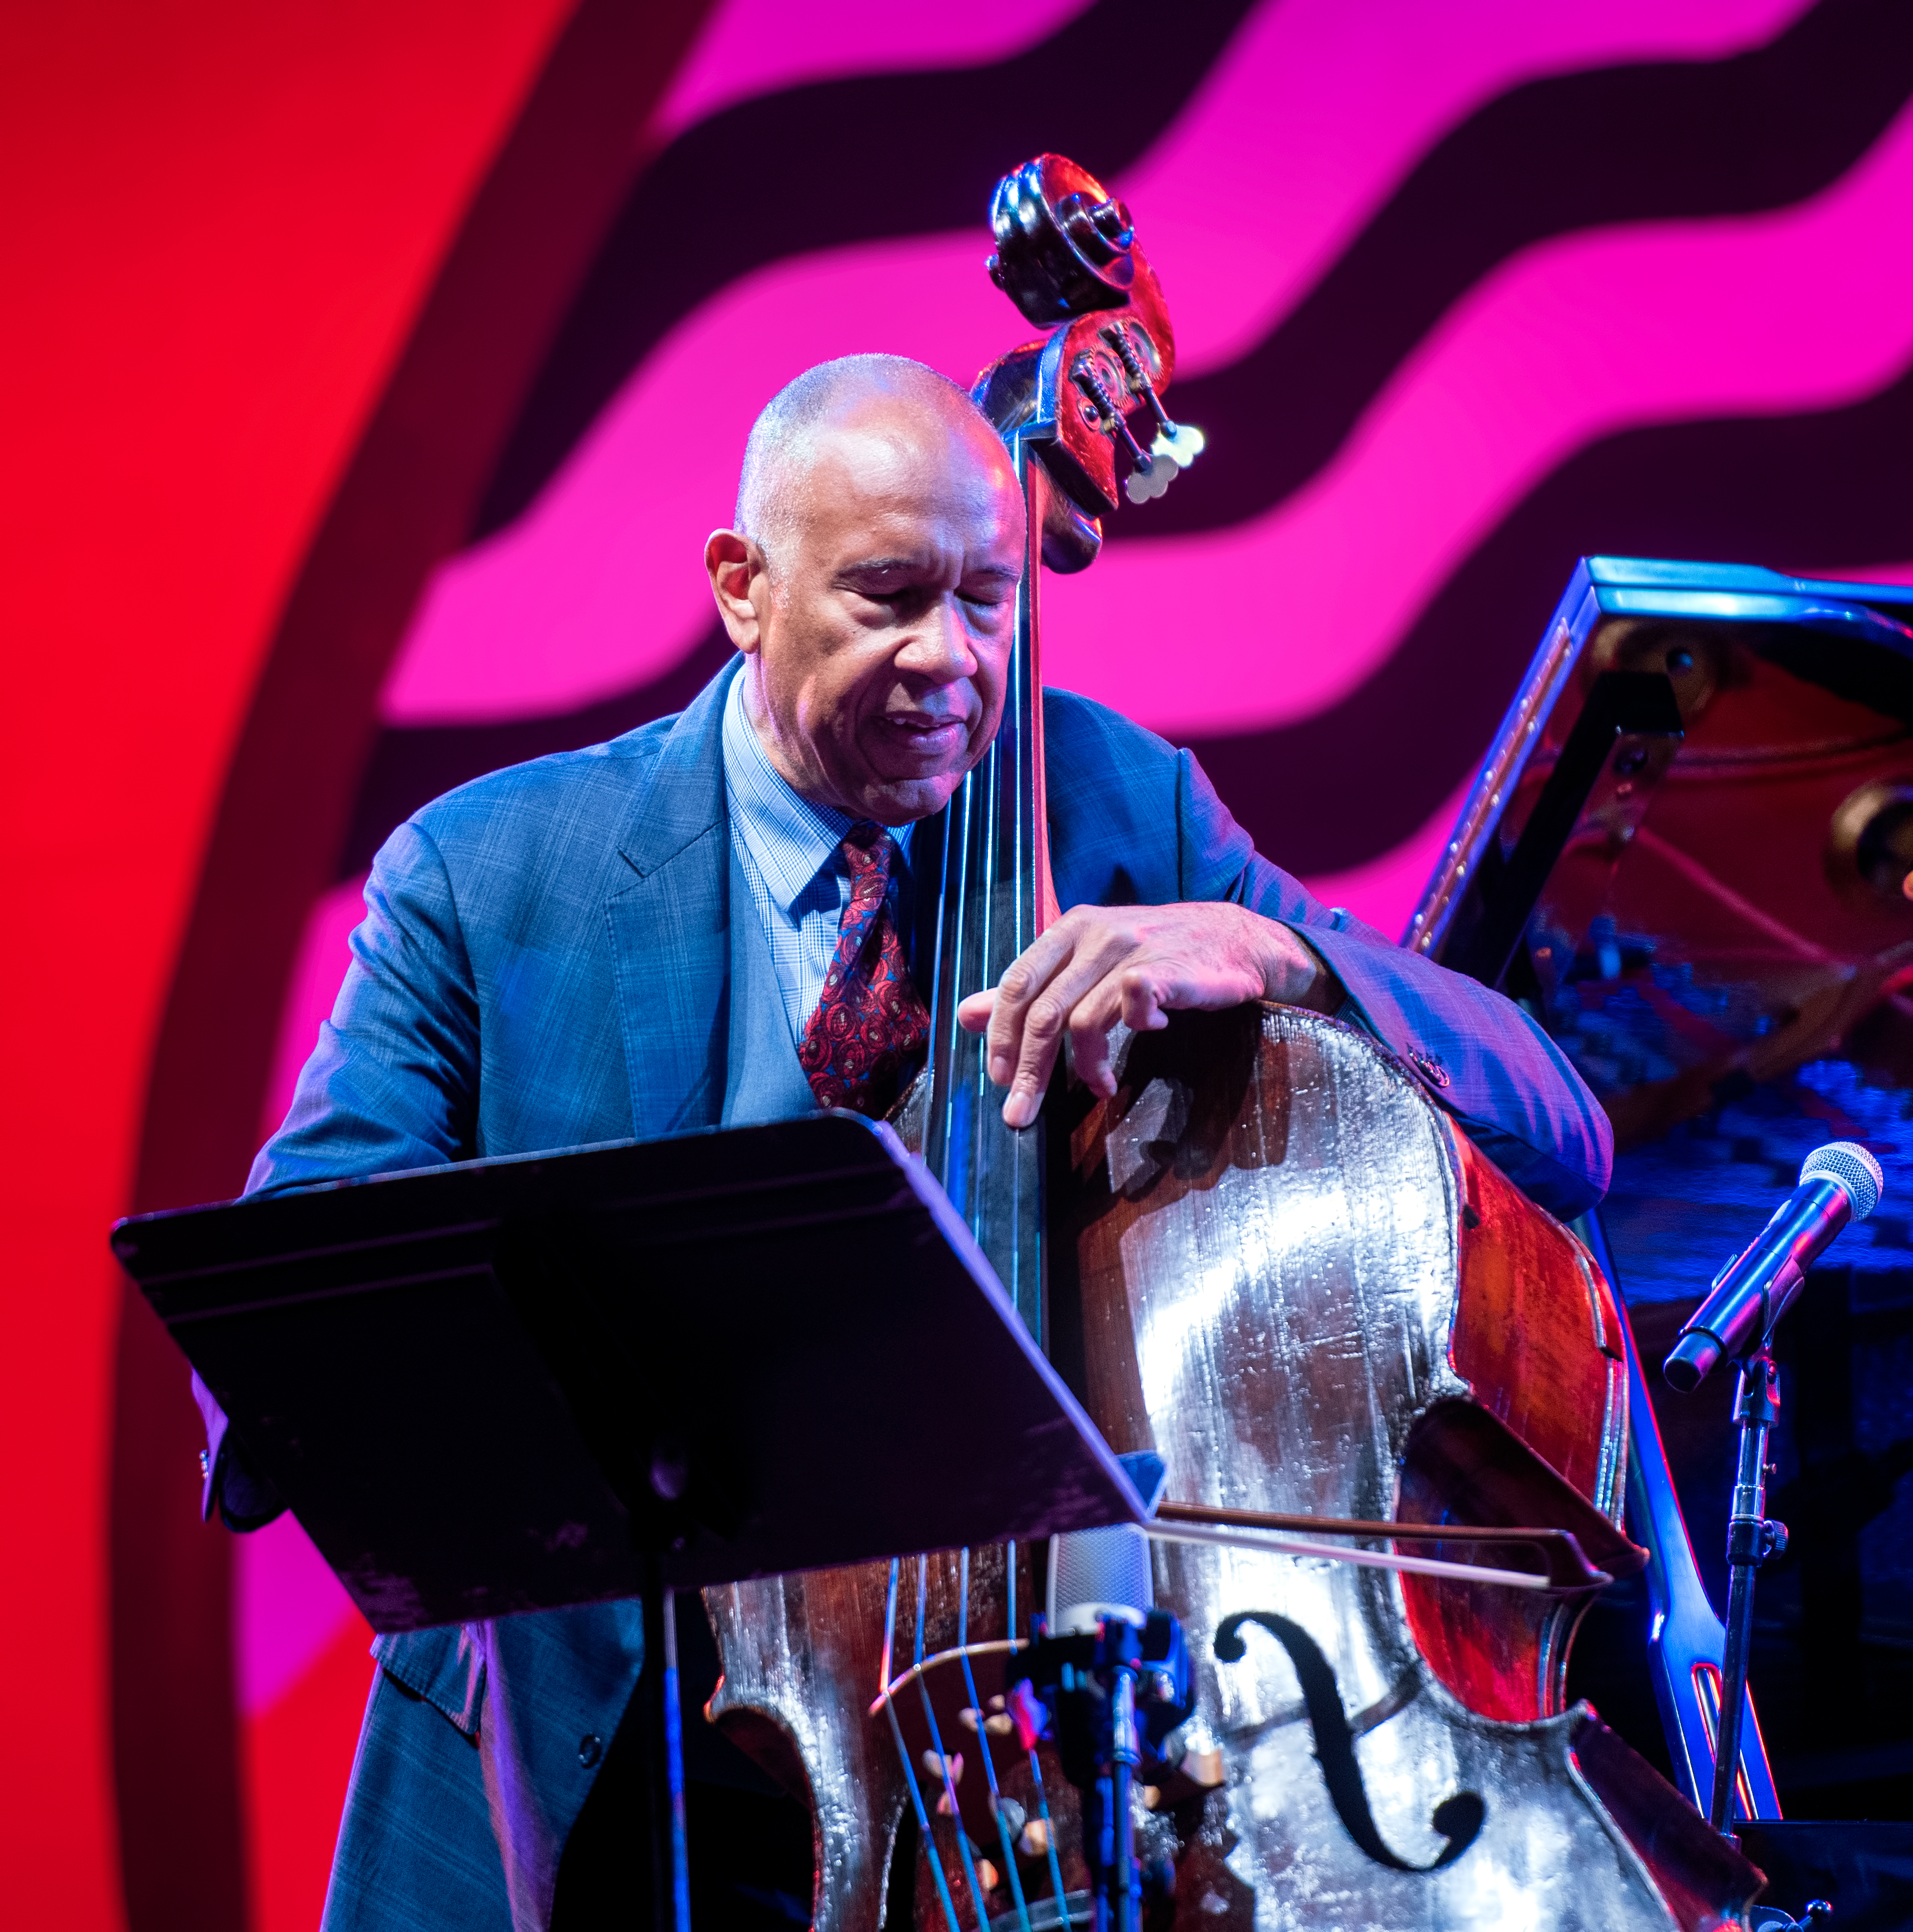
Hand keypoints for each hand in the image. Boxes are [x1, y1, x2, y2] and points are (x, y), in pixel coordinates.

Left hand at [954, 902, 1339, 1127]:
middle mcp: (1095, 935)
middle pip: (1042, 1010)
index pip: (1016, 984)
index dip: (1002, 1037)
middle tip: (1022, 1112)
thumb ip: (1030, 990)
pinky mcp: (1171, 968)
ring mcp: (1133, 949)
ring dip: (1084, 1065)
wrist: (1233, 936)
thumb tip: (968, 1016)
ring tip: (1098, 1085)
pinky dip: (1132, 1028)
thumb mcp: (1084, 963)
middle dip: (1028, 1069)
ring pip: (1083, 1018)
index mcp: (1068, 930)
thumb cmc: (1155, 952)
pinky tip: (1146, 1035)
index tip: (1000, 1080)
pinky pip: (1134, 1002)